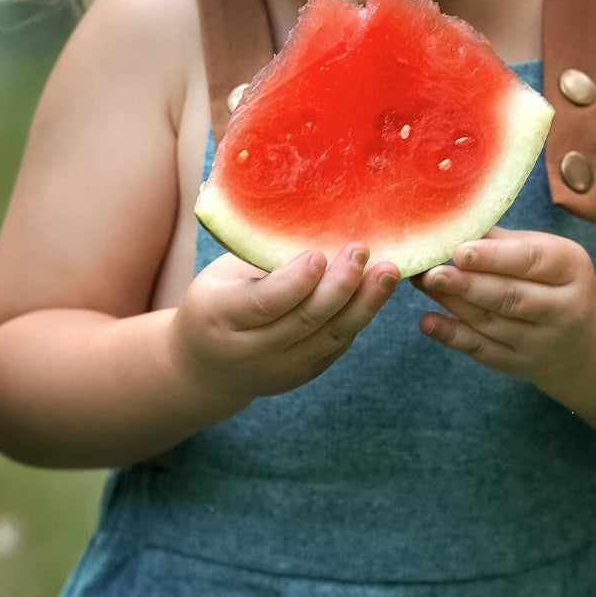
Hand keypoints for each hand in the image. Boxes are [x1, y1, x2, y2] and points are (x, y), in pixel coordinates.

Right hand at [171, 244, 400, 407]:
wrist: (207, 369)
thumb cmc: (215, 303)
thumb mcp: (220, 277)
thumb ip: (258, 261)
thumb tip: (312, 222)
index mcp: (220, 316)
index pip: (265, 302)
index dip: (295, 281)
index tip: (319, 254)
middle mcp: (252, 350)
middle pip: (306, 320)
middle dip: (339, 285)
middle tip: (362, 250)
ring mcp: (281, 369)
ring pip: (331, 336)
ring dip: (364, 303)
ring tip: (388, 272)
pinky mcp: (305, 374)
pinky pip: (338, 344)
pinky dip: (360, 316)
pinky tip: (378, 290)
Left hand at [417, 231, 595, 389]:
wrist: (575, 337)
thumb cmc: (547, 279)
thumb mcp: (540, 252)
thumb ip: (500, 240)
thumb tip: (451, 222)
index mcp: (572, 269)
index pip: (532, 261)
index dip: (494, 256)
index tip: (460, 251)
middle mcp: (565, 308)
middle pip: (511, 296)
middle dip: (467, 284)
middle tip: (430, 272)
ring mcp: (543, 341)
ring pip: (491, 322)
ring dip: (452, 303)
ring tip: (422, 283)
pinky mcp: (520, 364)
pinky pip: (482, 350)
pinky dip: (452, 336)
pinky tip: (428, 321)